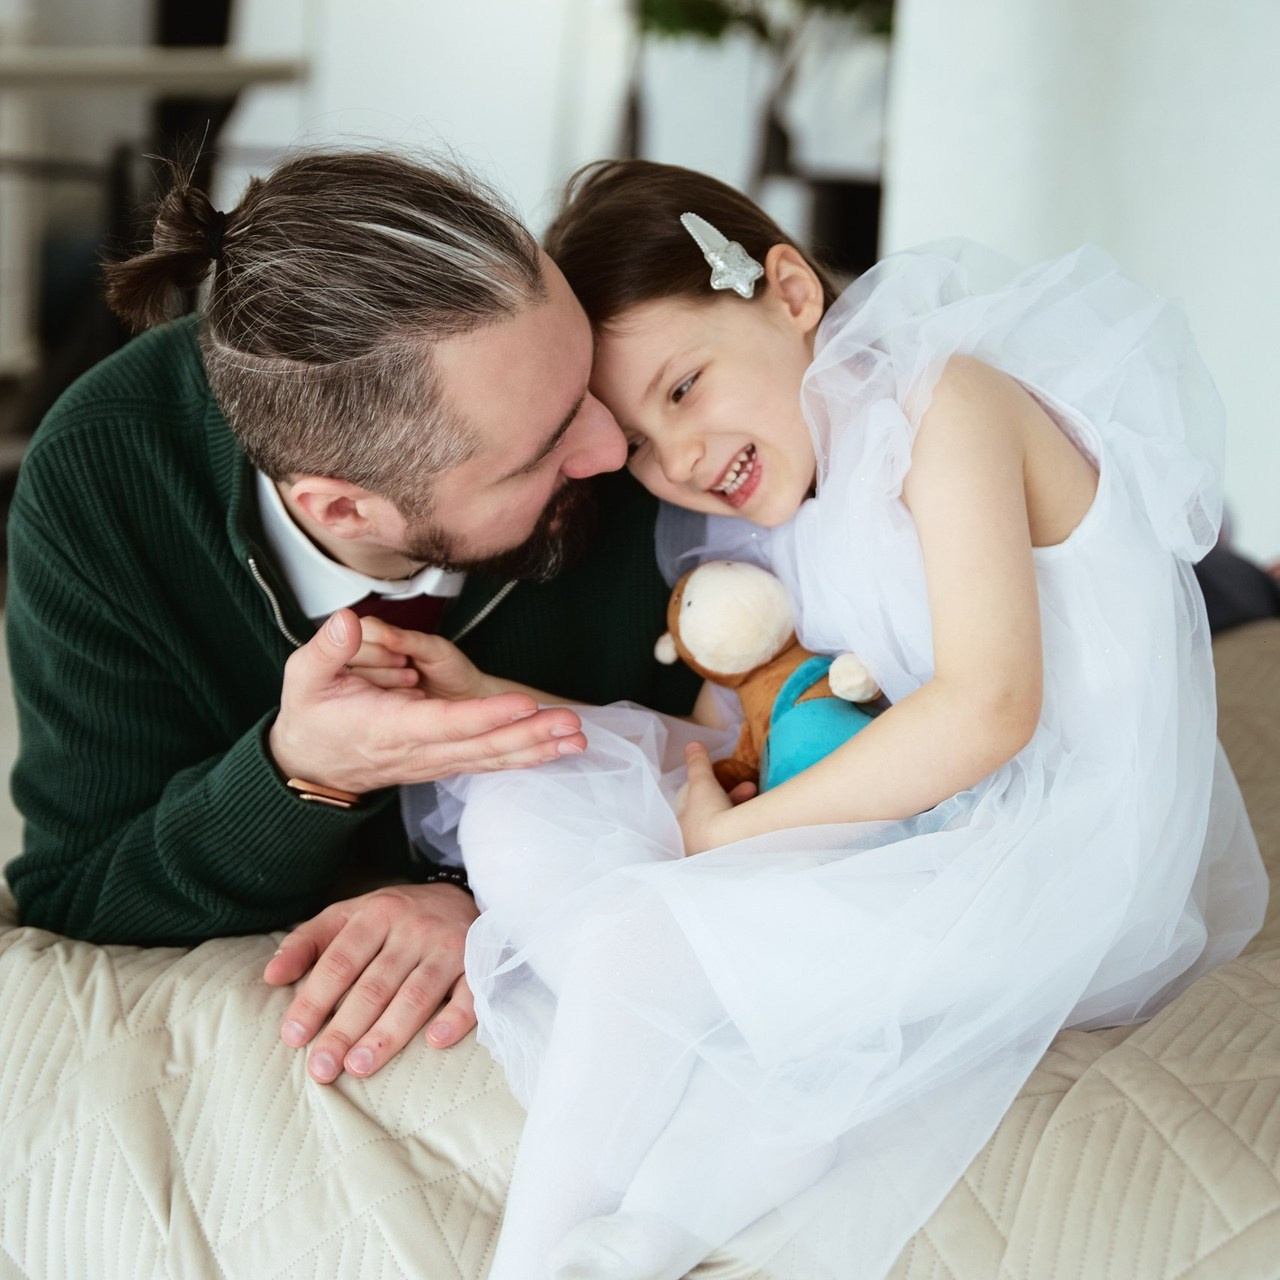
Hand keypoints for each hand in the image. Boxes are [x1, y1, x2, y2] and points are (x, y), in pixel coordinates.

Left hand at [263, 883, 478, 1083]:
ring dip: (388, 1032)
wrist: (461, 896)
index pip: (340, 961)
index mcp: (377, 914)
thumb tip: (270, 976)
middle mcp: (413, 929)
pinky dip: (455, 1017)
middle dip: (345, 1028)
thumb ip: (308, 942)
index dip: (315, 999)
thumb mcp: (351, 915)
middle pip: (375, 984)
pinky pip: (470, 993)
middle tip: (321, 1067)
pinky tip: (435, 1042)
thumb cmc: (395, 917)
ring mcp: (448, 946)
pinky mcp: (478, 963)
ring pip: (416, 994)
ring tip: (360, 1067)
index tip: (293, 1036)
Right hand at [269, 609, 585, 792]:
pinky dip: (523, 757)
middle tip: (569, 724)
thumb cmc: (311, 719)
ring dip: (536, 749)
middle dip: (529, 736)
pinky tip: (554, 750)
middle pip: (481, 747)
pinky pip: (487, 762)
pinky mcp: (441, 762)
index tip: (522, 704)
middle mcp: (418, 751)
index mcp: (389, 728)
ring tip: (577, 739)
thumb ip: (327, 650)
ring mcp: (433, 761)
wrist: (309, 768)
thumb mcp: (303, 680)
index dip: (486, 716)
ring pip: (490, 759)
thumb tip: (349, 622)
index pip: (445, 724)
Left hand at [677, 741, 755, 854]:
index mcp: (682, 831)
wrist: (732, 845)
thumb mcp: (702, 782)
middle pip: (713, 821)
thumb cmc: (710, 812)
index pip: (694, 810)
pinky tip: (762, 825)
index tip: (727, 785)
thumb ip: (697, 764)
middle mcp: (695, 848)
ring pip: (727, 833)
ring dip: (743, 814)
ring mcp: (713, 859)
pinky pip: (739, 844)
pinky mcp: (732, 865)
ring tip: (759, 800)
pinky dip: (748, 832)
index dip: (712, 794)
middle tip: (752, 788)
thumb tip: (692, 745)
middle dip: (733, 800)